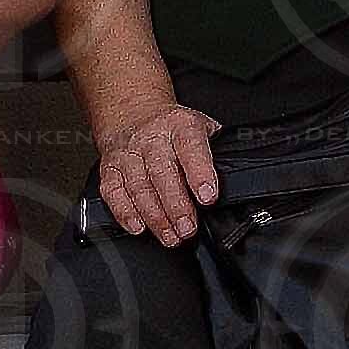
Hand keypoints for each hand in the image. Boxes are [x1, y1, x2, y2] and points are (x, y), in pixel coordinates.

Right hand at [93, 101, 222, 245]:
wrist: (133, 113)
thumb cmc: (174, 129)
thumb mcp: (202, 127)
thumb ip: (216, 151)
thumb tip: (238, 180)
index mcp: (180, 125)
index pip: (191, 147)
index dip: (199, 173)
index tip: (208, 196)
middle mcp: (152, 138)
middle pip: (162, 172)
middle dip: (175, 204)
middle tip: (188, 228)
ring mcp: (128, 153)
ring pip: (138, 185)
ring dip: (154, 214)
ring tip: (170, 235)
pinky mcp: (110, 167)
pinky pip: (113, 191)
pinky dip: (124, 211)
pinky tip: (138, 226)